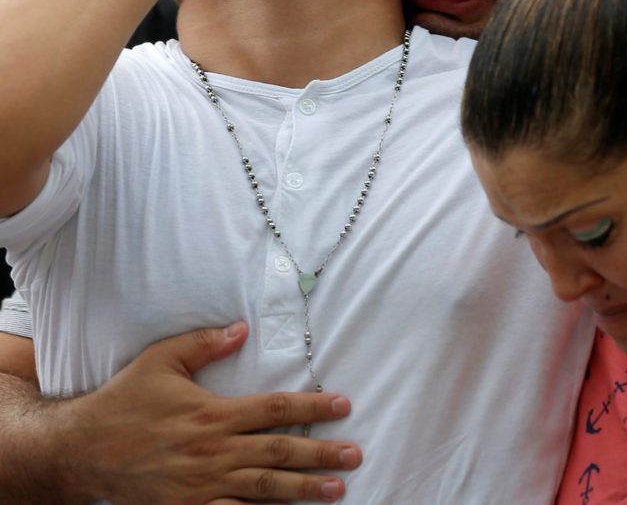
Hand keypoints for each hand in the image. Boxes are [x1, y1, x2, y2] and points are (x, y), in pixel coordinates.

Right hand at [66, 322, 359, 503]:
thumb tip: (243, 328)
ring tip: (337, 490)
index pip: (276, 410)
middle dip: (322, 454)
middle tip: (356, 455)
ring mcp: (202, 485)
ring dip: (304, 490)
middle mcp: (214, 451)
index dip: (314, 407)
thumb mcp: (162, 360)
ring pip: (264, 489)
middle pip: (280, 453)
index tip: (344, 406)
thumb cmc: (124, 401)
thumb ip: (205, 343)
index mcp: (213, 414)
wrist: (81, 451)